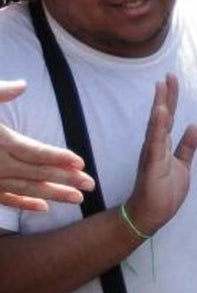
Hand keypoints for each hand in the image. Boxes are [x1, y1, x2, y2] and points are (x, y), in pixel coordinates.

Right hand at [0, 80, 93, 211]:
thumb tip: (21, 85)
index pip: (33, 151)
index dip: (56, 157)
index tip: (80, 162)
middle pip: (35, 172)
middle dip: (64, 178)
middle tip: (91, 184)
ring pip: (24, 188)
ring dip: (51, 193)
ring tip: (77, 198)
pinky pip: (3, 198)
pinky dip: (23, 203)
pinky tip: (43, 207)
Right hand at [124, 75, 196, 235]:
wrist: (150, 215)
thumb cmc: (164, 191)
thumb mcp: (182, 164)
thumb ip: (187, 146)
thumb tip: (195, 125)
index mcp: (162, 145)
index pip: (168, 117)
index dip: (170, 99)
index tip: (171, 79)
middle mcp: (155, 147)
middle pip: (161, 117)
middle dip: (164, 97)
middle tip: (168, 76)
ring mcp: (152, 156)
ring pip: (156, 128)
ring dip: (160, 108)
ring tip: (162, 88)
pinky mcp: (151, 168)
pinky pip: (155, 146)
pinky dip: (157, 130)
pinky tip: (159, 115)